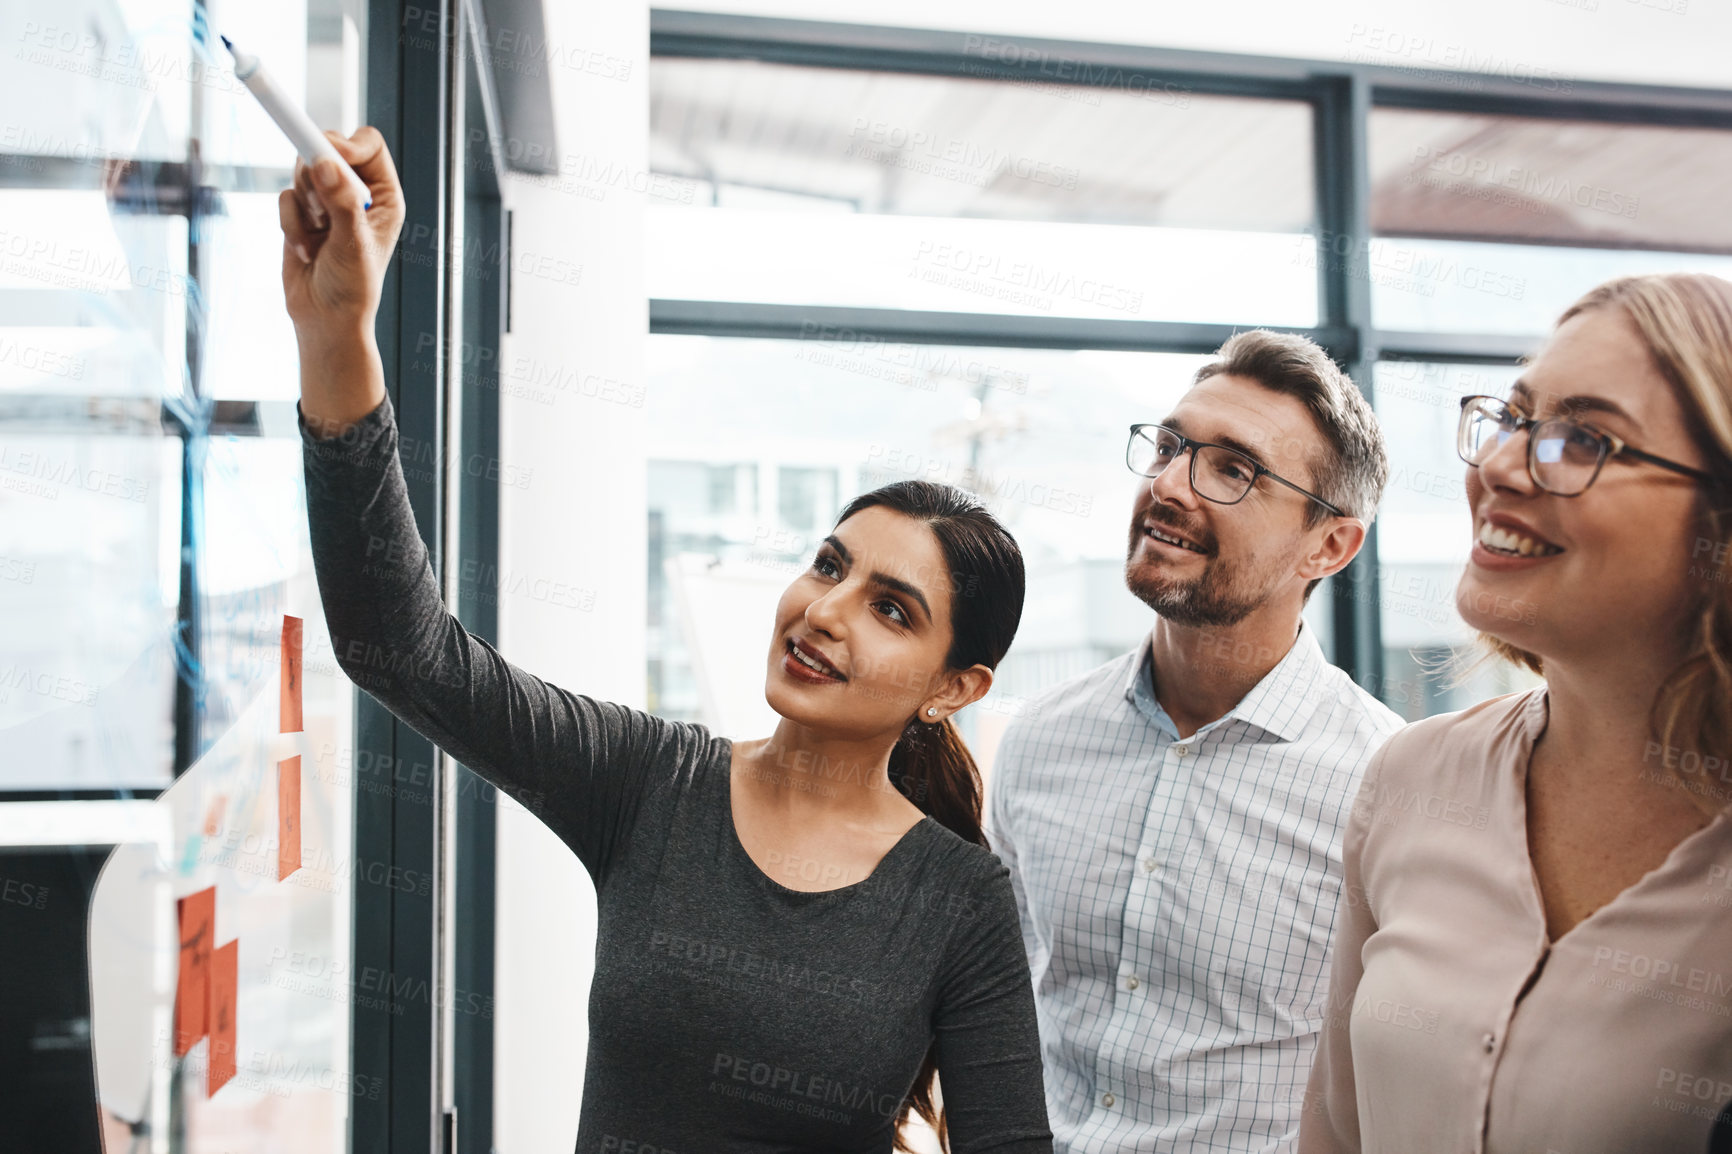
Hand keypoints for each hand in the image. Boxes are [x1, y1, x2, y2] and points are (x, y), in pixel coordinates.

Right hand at [278, 127, 404, 345]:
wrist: (325, 318)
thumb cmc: (352, 287)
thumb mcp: (352, 243)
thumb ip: (341, 201)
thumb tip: (325, 163)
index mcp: (384, 196)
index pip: (369, 145)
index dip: (347, 145)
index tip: (328, 158)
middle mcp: (358, 193)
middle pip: (329, 148)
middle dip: (317, 176)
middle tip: (319, 208)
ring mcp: (328, 201)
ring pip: (303, 171)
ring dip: (304, 204)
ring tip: (318, 237)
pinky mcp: (301, 213)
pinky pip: (285, 196)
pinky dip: (289, 222)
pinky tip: (305, 250)